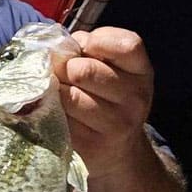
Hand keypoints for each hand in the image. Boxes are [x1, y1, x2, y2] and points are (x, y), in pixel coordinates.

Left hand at [55, 27, 153, 177]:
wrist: (117, 150)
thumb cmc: (105, 97)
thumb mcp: (110, 68)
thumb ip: (88, 50)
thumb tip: (58, 49)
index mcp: (141, 71)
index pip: (126, 45)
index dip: (96, 41)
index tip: (83, 48)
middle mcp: (136, 96)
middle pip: (84, 70)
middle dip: (63, 68)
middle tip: (61, 75)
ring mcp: (118, 123)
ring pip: (68, 95)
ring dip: (54, 92)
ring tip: (59, 94)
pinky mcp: (93, 144)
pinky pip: (59, 118)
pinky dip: (50, 112)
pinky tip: (57, 113)